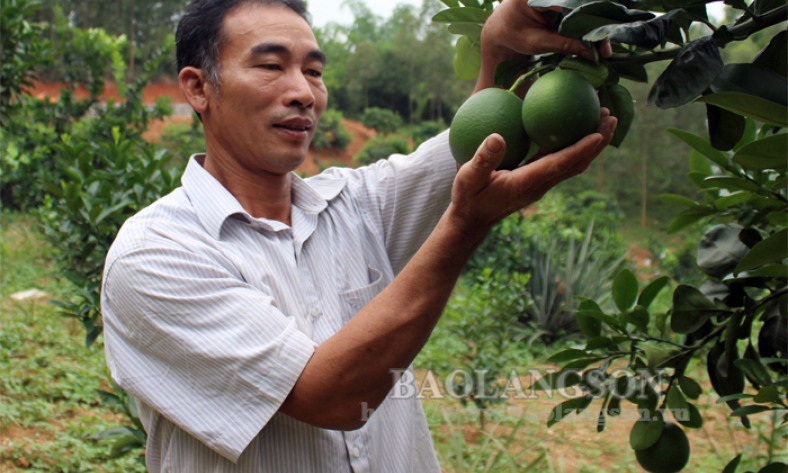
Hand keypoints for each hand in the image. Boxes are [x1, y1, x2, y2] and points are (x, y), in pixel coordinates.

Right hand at [448, 109, 616, 237]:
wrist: (472, 219)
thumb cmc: (469, 198)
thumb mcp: (468, 178)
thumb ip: (482, 160)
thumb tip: (498, 136)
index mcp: (527, 183)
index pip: (560, 164)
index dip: (581, 149)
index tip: (599, 133)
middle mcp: (541, 184)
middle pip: (578, 163)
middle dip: (597, 141)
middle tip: (611, 116)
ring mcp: (542, 183)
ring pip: (575, 162)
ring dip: (592, 142)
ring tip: (603, 117)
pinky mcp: (538, 178)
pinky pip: (563, 160)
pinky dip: (576, 143)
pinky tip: (574, 124)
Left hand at [476, 0, 612, 90]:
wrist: (502, 27)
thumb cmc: (513, 35)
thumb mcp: (537, 43)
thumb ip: (564, 44)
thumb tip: (592, 52)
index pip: (570, 4)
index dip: (588, 22)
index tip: (601, 41)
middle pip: (580, 4)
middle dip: (596, 24)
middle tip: (606, 48)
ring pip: (583, 6)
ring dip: (594, 23)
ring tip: (604, 46)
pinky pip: (578, 7)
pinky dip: (587, 22)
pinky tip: (596, 38)